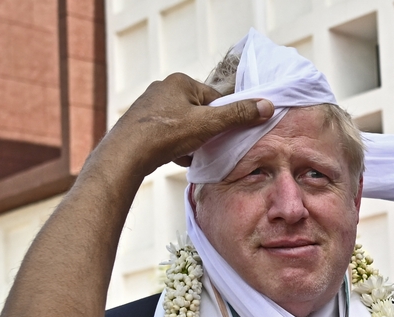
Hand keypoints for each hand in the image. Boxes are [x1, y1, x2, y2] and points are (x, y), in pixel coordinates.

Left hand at [96, 73, 273, 175]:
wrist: (125, 155)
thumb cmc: (166, 134)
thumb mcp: (209, 124)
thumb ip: (238, 115)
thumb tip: (267, 105)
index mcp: (180, 82)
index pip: (214, 99)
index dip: (222, 119)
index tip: (221, 135)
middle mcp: (163, 88)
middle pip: (200, 112)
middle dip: (205, 132)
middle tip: (204, 146)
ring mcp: (149, 106)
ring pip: (184, 125)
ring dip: (191, 141)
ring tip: (188, 154)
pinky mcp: (141, 124)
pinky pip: (168, 134)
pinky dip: (175, 146)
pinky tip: (174, 157)